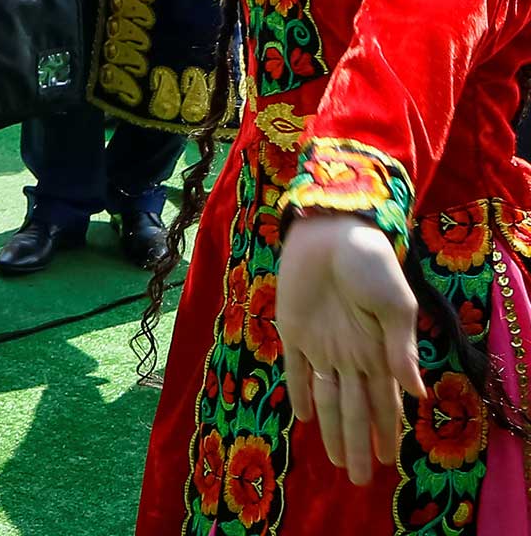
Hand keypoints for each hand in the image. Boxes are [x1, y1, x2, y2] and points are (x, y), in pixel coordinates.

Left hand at [279, 213, 425, 483]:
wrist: (332, 231)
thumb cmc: (370, 263)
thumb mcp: (395, 305)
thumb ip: (402, 349)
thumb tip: (417, 394)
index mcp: (378, 351)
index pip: (383, 403)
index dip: (386, 432)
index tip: (391, 463)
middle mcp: (349, 354)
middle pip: (353, 409)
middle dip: (357, 444)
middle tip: (360, 478)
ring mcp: (320, 344)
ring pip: (326, 398)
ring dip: (331, 429)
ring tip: (338, 461)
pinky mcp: (292, 329)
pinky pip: (294, 369)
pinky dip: (299, 393)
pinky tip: (305, 418)